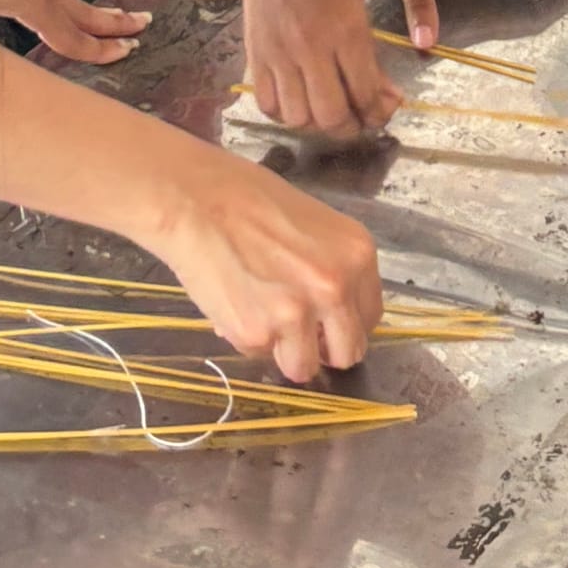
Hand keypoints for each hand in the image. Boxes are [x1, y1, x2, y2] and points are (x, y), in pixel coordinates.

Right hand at [151, 142, 382, 381]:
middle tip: (297, 333)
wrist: (198, 200)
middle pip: (349, 352)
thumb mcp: (315, 227)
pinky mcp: (258, 333)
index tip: (325, 323)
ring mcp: (298, 314)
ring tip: (261, 315)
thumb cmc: (250, 201)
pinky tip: (234, 302)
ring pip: (304, 368)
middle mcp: (336, 287)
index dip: (343, 324)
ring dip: (284, 352)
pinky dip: (247, 339)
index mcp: (358, 254)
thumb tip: (331, 320)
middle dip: (323, 349)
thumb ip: (332, 269)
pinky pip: (260, 355)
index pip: (369, 316)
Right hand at [228, 0, 400, 137]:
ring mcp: (279, 54)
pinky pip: (268, 104)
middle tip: (361, 116)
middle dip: (353, 126)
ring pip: (298, 118)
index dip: (381, 111)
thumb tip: (382, 91)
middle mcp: (311, 48)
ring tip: (330, 110)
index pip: (366, 93)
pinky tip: (299, 102)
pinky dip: (286, 113)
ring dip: (318, 123)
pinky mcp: (255, 54)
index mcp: (345, 29)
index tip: (388, 107)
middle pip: (332, 116)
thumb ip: (365, 48)